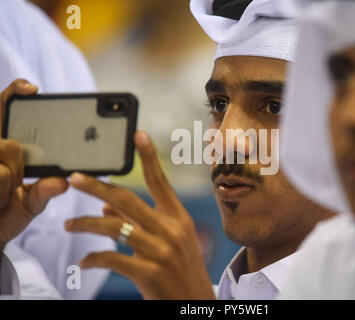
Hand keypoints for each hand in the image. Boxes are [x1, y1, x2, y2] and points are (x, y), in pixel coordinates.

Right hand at [0, 80, 68, 249]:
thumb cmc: (6, 214)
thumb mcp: (31, 203)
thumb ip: (44, 190)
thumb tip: (62, 181)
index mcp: (3, 147)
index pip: (3, 108)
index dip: (15, 93)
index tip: (33, 89)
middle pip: (9, 141)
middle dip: (18, 165)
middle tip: (16, 182)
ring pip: (6, 151)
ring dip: (8, 182)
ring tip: (2, 196)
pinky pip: (1, 175)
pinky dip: (1, 193)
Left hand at [65, 131, 215, 299]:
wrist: (194, 303)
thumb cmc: (182, 269)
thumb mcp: (169, 241)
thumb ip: (139, 222)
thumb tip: (106, 208)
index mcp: (178, 218)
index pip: (161, 181)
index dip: (149, 157)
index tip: (138, 135)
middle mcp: (170, 230)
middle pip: (127, 200)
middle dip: (97, 187)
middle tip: (75, 178)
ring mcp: (160, 251)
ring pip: (114, 228)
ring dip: (86, 225)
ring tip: (68, 225)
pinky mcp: (149, 273)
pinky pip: (112, 259)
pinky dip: (93, 259)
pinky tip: (84, 262)